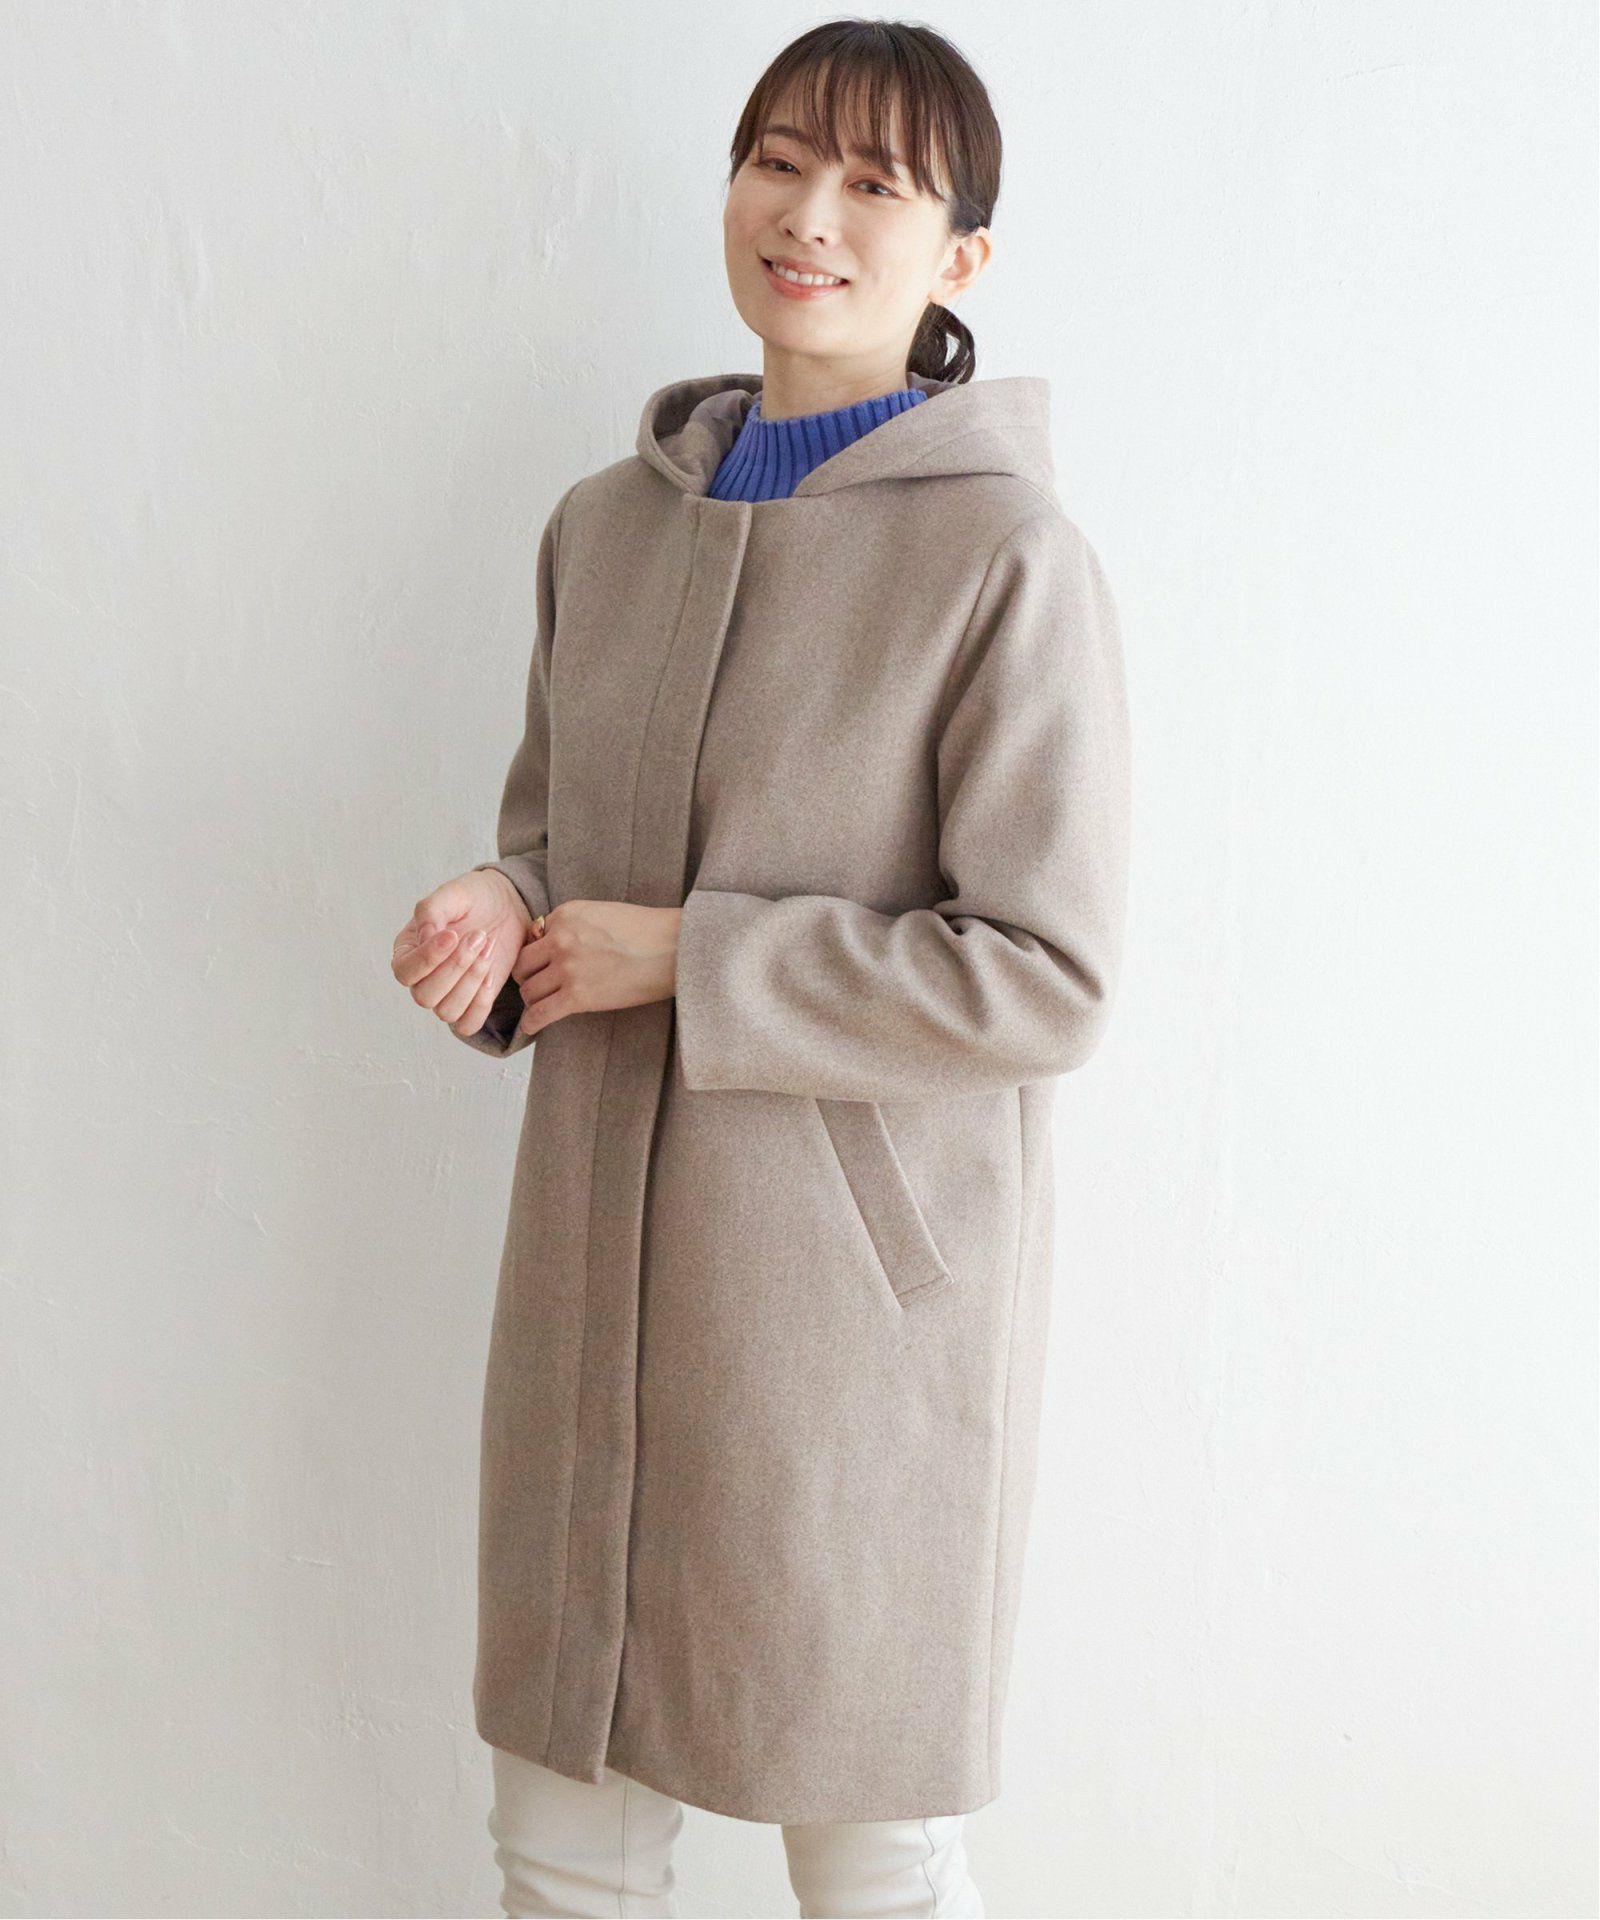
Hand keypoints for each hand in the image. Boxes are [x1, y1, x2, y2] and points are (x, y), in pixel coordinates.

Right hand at [393, 868, 533, 1039]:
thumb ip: (431, 910)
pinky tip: (492, 974)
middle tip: (479, 936)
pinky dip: (481, 1004)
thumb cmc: (474, 898)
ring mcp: (447, 993)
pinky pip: (468, 1024)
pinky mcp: (472, 1003)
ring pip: (446, 1012)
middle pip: (424, 997)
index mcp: (408, 950)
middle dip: (455, 968)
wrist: (505, 906)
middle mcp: (423, 977)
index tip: (453, 935)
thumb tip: (425, 937)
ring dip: (471, 982)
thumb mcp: (453, 893)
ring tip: (488, 949)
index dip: (427, 959)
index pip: (404, 971)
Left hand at [510, 900, 682, 1039]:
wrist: (674, 948)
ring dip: (533, 1000)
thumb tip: (558, 943)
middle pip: (523, 964)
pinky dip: (532, 1022)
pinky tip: (532, 1026)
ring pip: (529, 990)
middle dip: (528, 976)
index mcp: (566, 915)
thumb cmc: (649, 931)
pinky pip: (541, 1013)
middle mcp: (560, 939)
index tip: (546, 964)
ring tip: (541, 1005)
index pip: (534, 936)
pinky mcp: (578, 996)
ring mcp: (567, 969)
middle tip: (538, 985)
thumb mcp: (603, 912)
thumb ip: (575, 925)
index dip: (540, 952)